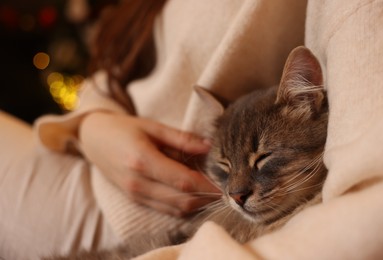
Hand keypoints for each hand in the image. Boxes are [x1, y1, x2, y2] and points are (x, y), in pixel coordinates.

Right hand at [79, 111, 220, 216]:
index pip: (183, 181)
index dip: (207, 185)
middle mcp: (138, 182)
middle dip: (206, 197)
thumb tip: (209, 147)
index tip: (225, 184)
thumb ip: (182, 139)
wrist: (94, 139)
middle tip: (224, 189)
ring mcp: (135, 193)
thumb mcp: (153, 126)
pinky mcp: (135, 198)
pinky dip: (183, 206)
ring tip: (212, 192)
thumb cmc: (124, 128)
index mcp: (142, 160)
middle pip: (181, 199)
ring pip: (175, 208)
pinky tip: (195, 196)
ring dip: (197, 204)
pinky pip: (165, 209)